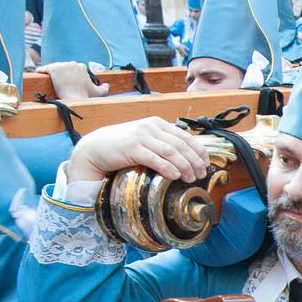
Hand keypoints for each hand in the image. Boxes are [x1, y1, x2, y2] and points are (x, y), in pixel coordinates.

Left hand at [39, 61, 108, 102]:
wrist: (74, 98)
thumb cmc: (84, 96)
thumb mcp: (97, 92)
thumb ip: (104, 88)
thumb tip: (107, 85)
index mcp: (81, 66)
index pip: (72, 69)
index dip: (69, 75)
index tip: (66, 82)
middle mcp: (72, 63)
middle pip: (63, 67)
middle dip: (61, 74)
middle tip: (58, 83)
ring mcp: (62, 65)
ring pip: (54, 68)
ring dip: (51, 73)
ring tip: (48, 80)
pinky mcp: (52, 69)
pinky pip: (44, 68)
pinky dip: (41, 71)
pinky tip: (38, 74)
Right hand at [68, 117, 208, 184]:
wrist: (95, 147)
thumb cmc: (122, 146)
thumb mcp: (144, 139)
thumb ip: (161, 142)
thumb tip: (184, 157)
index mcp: (157, 123)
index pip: (185, 136)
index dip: (199, 150)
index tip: (206, 163)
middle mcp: (151, 127)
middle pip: (181, 144)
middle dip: (194, 160)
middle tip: (201, 174)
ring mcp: (141, 136)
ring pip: (171, 151)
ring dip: (184, 166)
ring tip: (191, 177)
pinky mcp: (131, 148)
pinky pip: (154, 158)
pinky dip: (167, 167)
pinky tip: (175, 175)